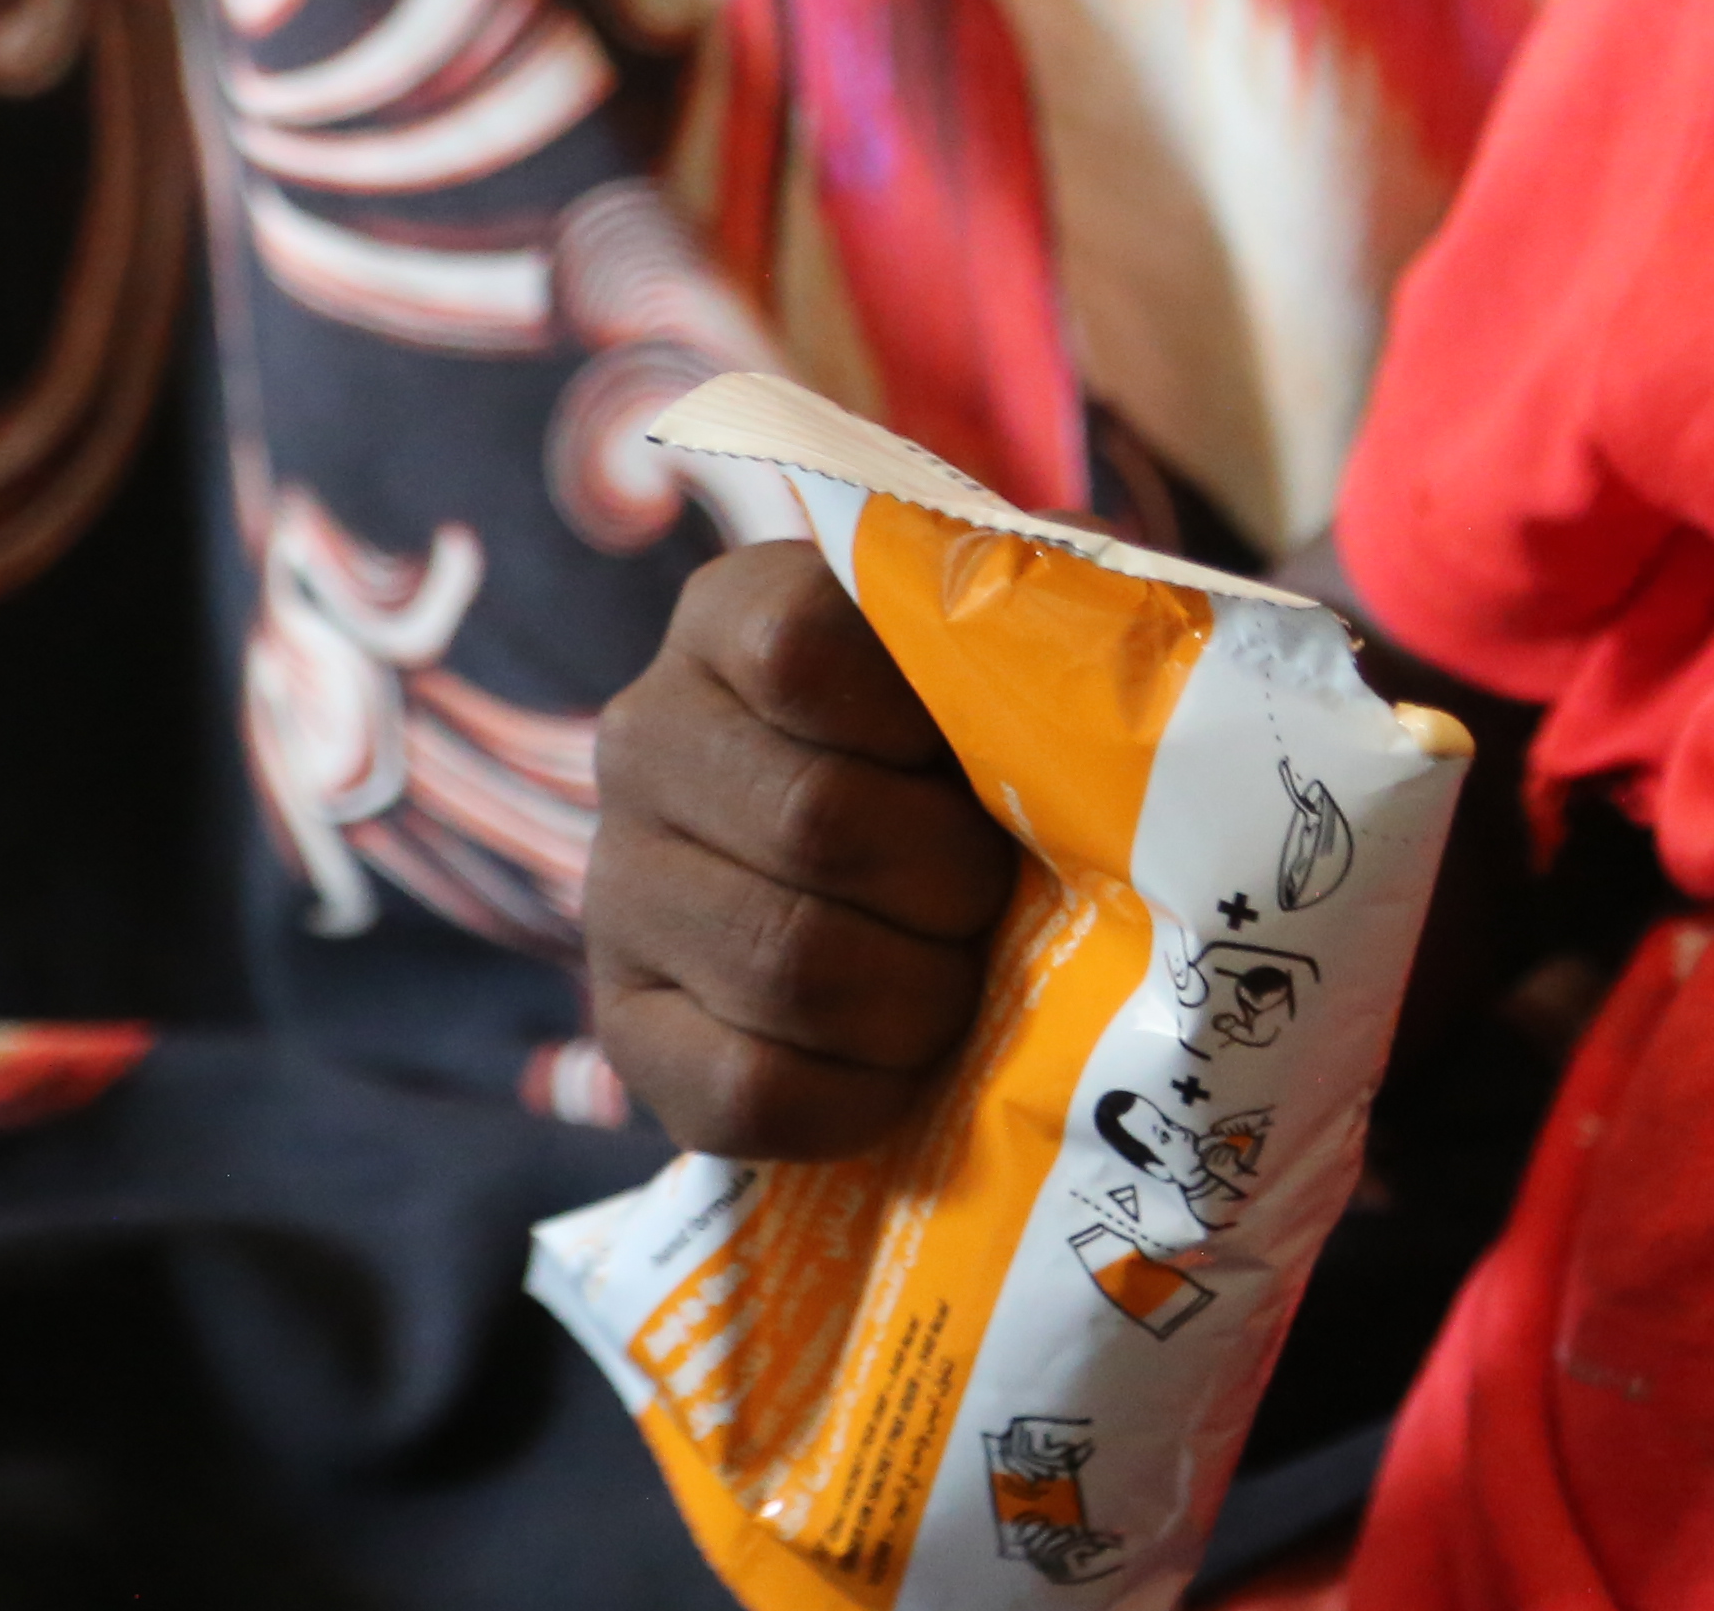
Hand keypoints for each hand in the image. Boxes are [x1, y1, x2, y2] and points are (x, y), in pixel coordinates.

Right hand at [586, 543, 1022, 1158]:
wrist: (898, 880)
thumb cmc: (973, 752)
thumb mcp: (987, 663)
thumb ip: (1014, 650)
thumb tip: (1095, 712)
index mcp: (731, 618)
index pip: (800, 651)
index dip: (919, 718)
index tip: (971, 755)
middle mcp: (646, 738)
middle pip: (816, 821)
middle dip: (952, 879)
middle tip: (995, 894)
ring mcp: (618, 888)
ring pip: (787, 965)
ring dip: (919, 994)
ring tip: (959, 977)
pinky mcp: (626, 1028)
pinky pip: (746, 1091)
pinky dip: (858, 1095)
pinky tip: (900, 1064)